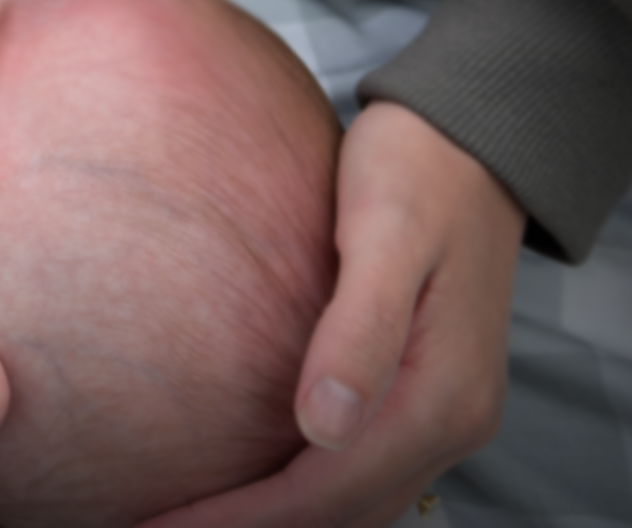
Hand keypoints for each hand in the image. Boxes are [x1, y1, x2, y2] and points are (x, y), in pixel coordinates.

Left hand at [140, 101, 525, 527]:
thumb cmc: (417, 172)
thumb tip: (323, 429)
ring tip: (184, 520)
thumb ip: (358, 331)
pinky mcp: (418, 395)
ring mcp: (439, 413)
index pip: (328, 490)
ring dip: (273, 521)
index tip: (159, 527)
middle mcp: (450, 422)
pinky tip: (241, 482)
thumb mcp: (385, 234)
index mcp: (441, 396)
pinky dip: (300, 492)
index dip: (244, 520)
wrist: (472, 142)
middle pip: (340, 513)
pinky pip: (357, 471)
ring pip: (351, 503)